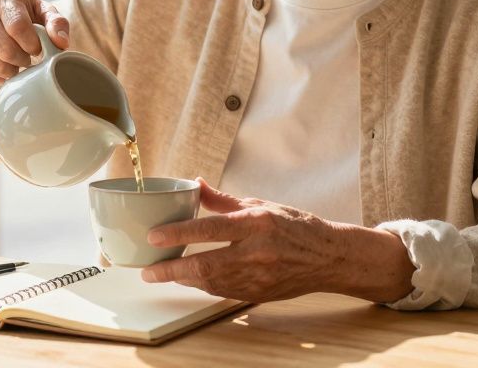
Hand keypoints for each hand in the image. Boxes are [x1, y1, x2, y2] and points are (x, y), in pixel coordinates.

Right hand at [0, 0, 68, 86]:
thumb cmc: (26, 15)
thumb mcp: (44, 12)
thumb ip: (57, 23)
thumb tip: (61, 43)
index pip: (17, 27)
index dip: (32, 44)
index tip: (39, 48)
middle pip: (6, 49)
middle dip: (24, 59)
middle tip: (29, 57)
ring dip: (14, 70)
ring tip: (19, 62)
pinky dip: (1, 77)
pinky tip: (6, 67)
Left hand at [139, 178, 414, 303]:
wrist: (328, 257)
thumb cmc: (295, 226)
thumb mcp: (260, 204)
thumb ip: (223, 200)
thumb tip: (194, 183)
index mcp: (256, 223)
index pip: (210, 229)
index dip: (178, 233)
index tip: (153, 236)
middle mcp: (256, 251)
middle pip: (204, 264)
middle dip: (171, 270)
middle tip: (148, 271)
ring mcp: (258, 276)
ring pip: (210, 282)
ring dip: (184, 279)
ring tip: (163, 274)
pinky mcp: (259, 293)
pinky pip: (223, 291)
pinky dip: (204, 286)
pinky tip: (190, 280)